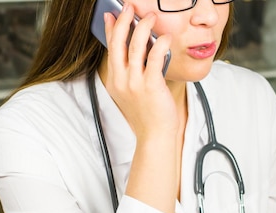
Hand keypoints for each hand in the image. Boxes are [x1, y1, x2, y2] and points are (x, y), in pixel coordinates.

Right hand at [103, 3, 178, 140]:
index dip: (110, 28)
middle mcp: (121, 80)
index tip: (111, 14)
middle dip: (123, 20)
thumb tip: (141, 50)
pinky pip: (155, 59)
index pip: (110, 48)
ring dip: (143, 27)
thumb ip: (132, 73)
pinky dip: (160, 44)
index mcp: (114, 80)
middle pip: (118, 42)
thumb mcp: (133, 93)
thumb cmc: (148, 115)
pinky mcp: (151, 86)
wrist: (155, 136)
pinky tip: (165, 37)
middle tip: (130, 7)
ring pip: (135, 46)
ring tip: (151, 17)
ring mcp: (135, 83)